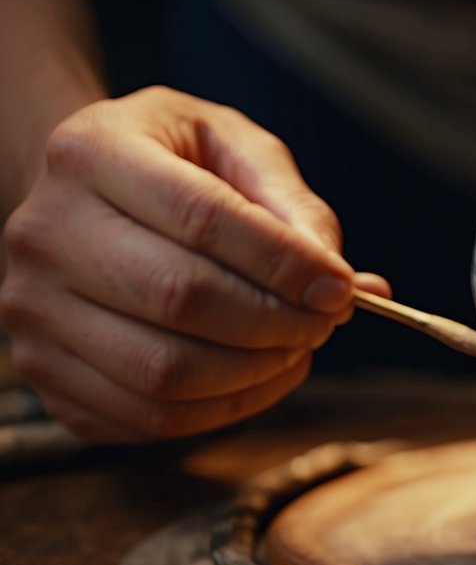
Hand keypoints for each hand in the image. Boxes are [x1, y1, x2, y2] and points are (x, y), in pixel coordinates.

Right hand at [0, 86, 385, 442]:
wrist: (86, 189)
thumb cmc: (174, 162)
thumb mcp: (237, 148)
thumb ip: (295, 207)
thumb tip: (353, 286)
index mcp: (91, 153)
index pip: (202, 219)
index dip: (284, 263)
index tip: (339, 288)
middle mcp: (44, 232)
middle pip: (181, 299)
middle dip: (277, 321)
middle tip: (326, 321)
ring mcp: (32, 310)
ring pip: (164, 372)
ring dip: (256, 373)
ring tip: (298, 346)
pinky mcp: (43, 372)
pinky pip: (147, 416)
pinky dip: (225, 408)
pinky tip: (261, 376)